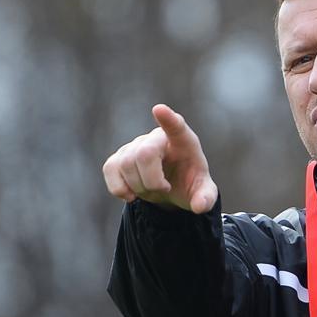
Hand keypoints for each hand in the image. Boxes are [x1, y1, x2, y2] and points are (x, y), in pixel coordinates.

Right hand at [101, 104, 218, 213]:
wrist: (170, 187)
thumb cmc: (189, 183)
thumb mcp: (203, 192)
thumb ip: (206, 198)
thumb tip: (200, 206)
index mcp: (184, 141)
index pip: (176, 126)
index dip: (167, 119)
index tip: (159, 109)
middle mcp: (157, 137)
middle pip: (144, 154)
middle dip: (151, 181)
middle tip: (164, 188)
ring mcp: (135, 145)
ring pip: (126, 164)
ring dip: (139, 187)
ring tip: (152, 190)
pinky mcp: (118, 157)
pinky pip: (110, 169)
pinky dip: (119, 188)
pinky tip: (132, 194)